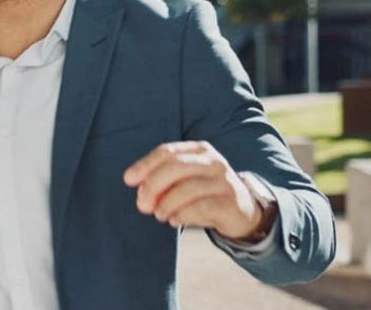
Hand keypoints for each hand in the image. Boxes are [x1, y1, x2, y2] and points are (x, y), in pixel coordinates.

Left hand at [122, 141, 269, 240]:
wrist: (242, 211)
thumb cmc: (205, 193)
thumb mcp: (185, 180)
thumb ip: (162, 182)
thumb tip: (139, 193)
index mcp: (199, 150)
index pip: (167, 151)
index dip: (145, 165)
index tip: (128, 180)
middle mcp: (213, 161)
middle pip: (176, 167)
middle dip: (153, 186)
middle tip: (142, 204)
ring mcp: (224, 181)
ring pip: (187, 189)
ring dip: (167, 204)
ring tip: (160, 215)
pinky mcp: (230, 202)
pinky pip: (201, 208)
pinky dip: (182, 215)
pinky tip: (175, 220)